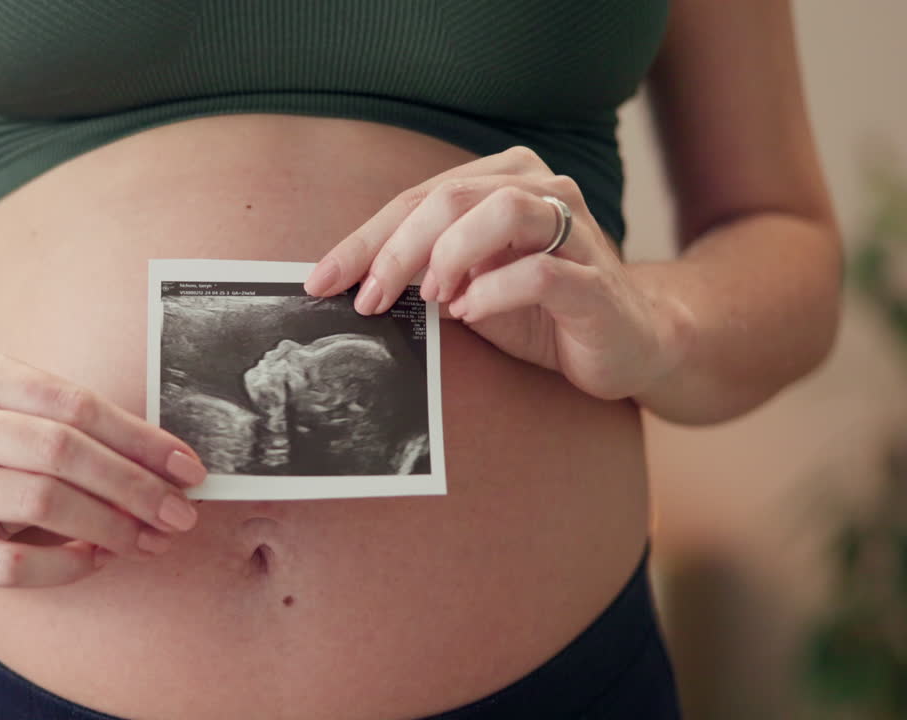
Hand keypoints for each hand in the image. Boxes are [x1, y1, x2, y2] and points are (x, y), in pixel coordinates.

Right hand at [0, 353, 207, 594]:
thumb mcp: (28, 422)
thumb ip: (89, 435)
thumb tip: (173, 473)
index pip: (74, 403)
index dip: (140, 438)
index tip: (189, 469)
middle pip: (60, 449)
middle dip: (133, 485)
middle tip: (179, 515)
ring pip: (40, 501)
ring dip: (109, 526)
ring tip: (149, 540)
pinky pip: (13, 561)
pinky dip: (67, 564)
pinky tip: (96, 560)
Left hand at [303, 146, 691, 400]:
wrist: (627, 342)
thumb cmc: (538, 309)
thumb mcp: (468, 284)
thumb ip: (422, 269)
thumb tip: (347, 281)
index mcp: (504, 179)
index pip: (419, 199)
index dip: (364, 241)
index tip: (321, 281)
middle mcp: (543, 190)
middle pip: (451, 197)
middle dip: (396, 250)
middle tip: (368, 298)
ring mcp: (575, 230)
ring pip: (498, 213)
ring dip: (449, 256)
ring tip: (431, 299)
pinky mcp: (596, 280)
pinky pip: (540, 270)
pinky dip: (493, 291)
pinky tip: (470, 312)